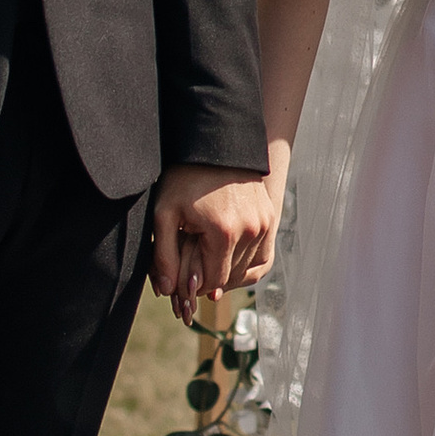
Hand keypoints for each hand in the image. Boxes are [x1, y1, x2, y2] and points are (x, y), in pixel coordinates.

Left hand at [151, 161, 276, 324]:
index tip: (181, 272)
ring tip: (207, 251)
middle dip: (209, 275)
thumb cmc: (185, 178)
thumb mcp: (164, 214)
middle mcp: (251, 231)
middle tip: (191, 258)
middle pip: (230, 278)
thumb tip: (167, 290)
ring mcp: (264, 225)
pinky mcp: (270, 219)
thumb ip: (164, 255)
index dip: (194, 283)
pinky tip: (226, 251)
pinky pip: (261, 256)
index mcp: (224, 233)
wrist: (214, 145)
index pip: (213, 282)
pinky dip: (244, 260)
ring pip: (246, 269)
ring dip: (227, 268)